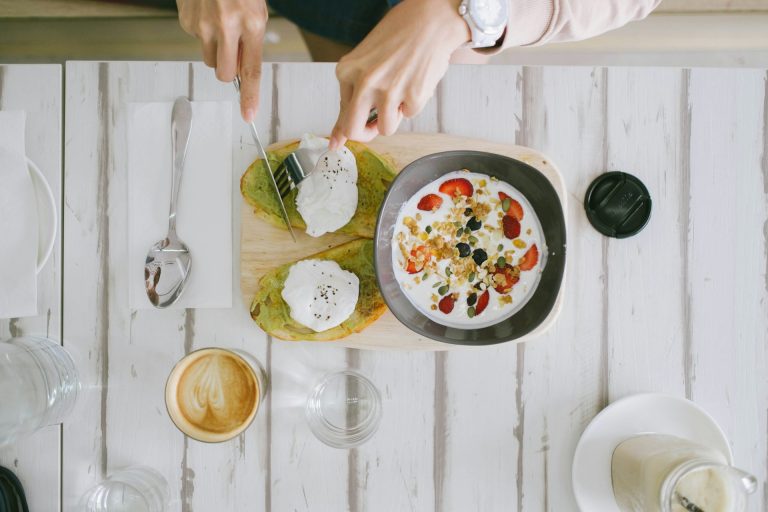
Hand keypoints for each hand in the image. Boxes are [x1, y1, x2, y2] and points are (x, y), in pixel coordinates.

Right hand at [177, 0, 267, 121]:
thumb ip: (252, 40)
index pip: (251, 70)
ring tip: (220, 24)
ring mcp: (203, 24)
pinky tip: (207, 12)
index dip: (249, 96)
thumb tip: (243, 69)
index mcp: (252, 23)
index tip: (248, 114)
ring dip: (216, 50)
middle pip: (224, 73)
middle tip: (233, 52)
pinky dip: (202, 31)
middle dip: (229, 70)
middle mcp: (226, 26)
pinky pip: (196, 39)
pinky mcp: (186, 20)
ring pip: (208, 59)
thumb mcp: (256, 9)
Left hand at [329, 0, 469, 149]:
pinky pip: (410, 115)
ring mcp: (388, 90)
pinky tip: (416, 81)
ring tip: (401, 92)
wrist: (431, 20)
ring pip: (385, 128)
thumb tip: (339, 135)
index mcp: (347, 71)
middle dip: (365, 134)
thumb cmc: (400, 34)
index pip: (341, 112)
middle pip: (353, 130)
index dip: (347, 126)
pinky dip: (414, 103)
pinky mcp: (412, 96)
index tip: (340, 141)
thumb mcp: (367, 59)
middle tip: (375, 126)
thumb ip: (355, 92)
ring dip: (394, 117)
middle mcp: (364, 82)